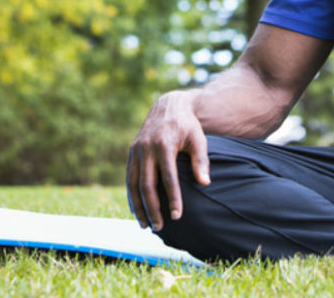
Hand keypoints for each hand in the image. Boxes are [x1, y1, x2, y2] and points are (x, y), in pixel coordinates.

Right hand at [126, 91, 210, 229]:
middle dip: (153, 208)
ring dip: (138, 206)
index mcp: (164, 145)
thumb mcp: (198, 139)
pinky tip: (136, 210)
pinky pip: (128, 177)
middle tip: (160, 227)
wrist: (169, 106)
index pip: (168, 178)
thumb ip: (201, 161)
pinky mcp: (132, 152)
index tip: (177, 216)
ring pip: (133, 184)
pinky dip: (131, 195)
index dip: (172, 198)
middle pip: (147, 185)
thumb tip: (205, 183)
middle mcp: (146, 148)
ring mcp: (136, 150)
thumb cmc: (188, 125)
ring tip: (145, 225)